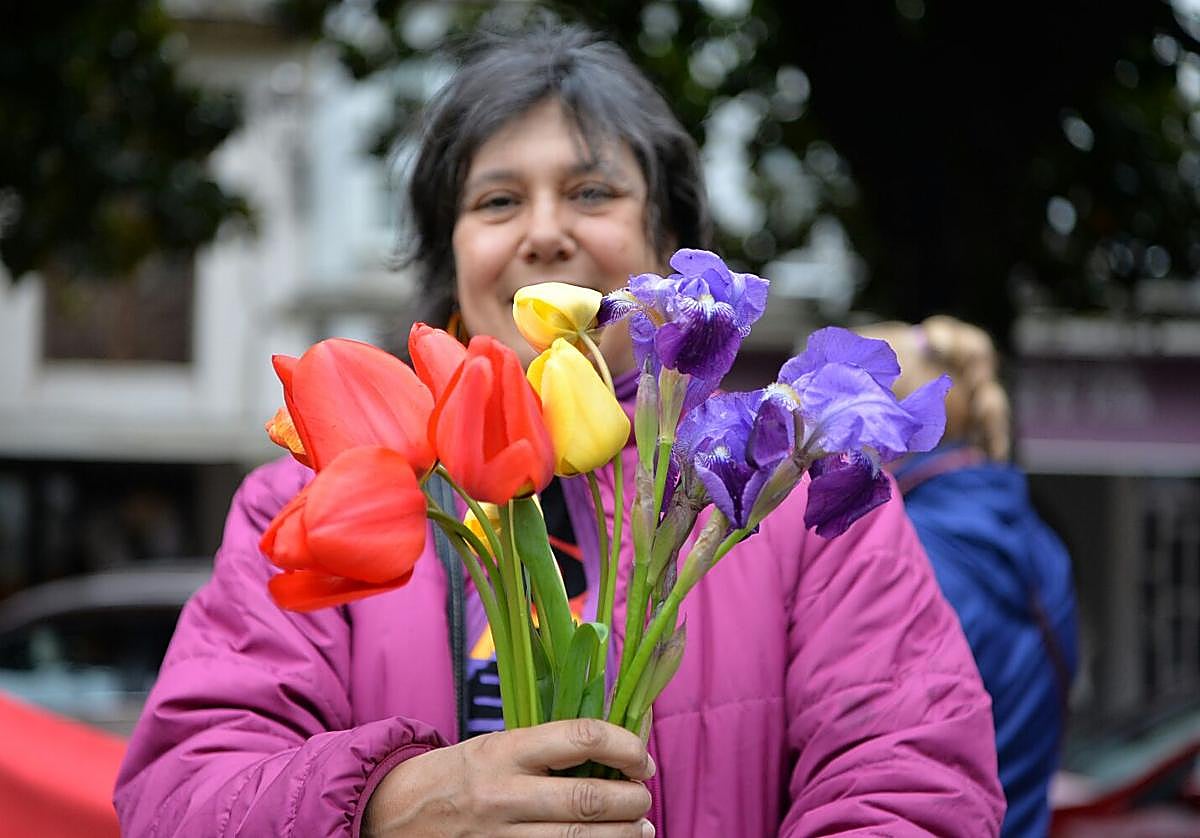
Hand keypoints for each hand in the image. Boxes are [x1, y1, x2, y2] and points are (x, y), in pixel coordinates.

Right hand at [362, 718, 655, 836]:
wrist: (390, 813)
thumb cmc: (455, 776)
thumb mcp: (493, 746)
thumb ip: (546, 748)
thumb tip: (613, 746)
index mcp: (503, 750)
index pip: (579, 737)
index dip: (624, 746)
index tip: (642, 757)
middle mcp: (502, 794)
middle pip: (586, 799)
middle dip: (630, 800)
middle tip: (643, 797)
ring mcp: (498, 836)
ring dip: (622, 836)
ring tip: (640, 829)